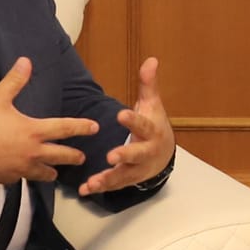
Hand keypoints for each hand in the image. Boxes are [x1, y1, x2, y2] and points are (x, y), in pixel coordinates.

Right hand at [0, 59, 99, 184]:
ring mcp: (22, 169)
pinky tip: (24, 173)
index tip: (95, 128)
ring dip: (52, 171)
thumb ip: (15, 80)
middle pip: (62, 156)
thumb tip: (26, 61)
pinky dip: (25, 176)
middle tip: (82, 158)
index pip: (65, 128)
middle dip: (74, 157)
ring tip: (55, 172)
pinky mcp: (9, 179)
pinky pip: (22, 179)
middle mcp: (32, 152)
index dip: (82, 127)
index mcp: (33, 131)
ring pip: (45, 173)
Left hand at [78, 57, 176, 196]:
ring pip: (124, 175)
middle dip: (125, 156)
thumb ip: (148, 85)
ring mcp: (137, 168)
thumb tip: (151, 60)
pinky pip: (114, 185)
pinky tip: (85, 189)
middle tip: (111, 155)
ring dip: (108, 178)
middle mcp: (146, 152)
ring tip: (93, 181)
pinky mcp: (128, 179)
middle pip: (137, 155)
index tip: (121, 115)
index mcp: (152, 131)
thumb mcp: (152, 105)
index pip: (144, 125)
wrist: (164, 155)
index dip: (133, 121)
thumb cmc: (154, 125)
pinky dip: (100, 187)